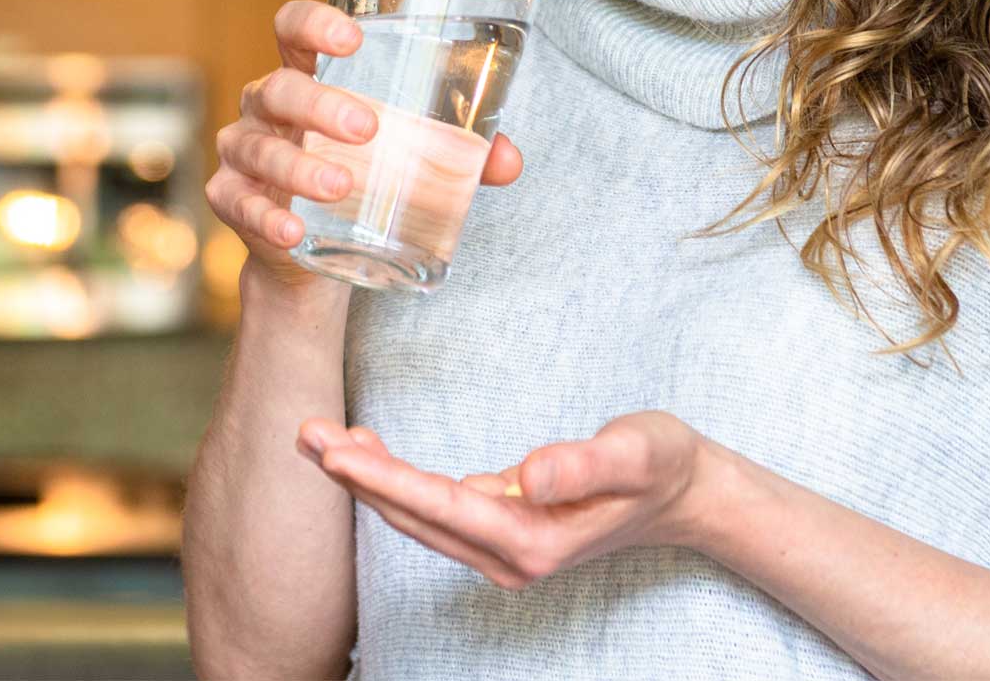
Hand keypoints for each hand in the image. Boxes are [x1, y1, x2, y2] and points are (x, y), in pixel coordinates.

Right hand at [206, 0, 524, 291]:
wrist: (316, 249)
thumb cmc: (366, 171)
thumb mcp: (408, 152)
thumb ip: (461, 151)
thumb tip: (510, 162)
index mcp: (308, 73)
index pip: (293, 27)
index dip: (314, 23)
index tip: (353, 36)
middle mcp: (267, 104)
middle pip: (280, 88)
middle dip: (322, 104)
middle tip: (368, 128)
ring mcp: (244, 151)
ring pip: (260, 149)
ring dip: (300, 167)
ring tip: (342, 186)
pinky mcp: (232, 201)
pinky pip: (238, 204)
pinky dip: (266, 217)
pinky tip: (293, 230)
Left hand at [293, 410, 706, 589]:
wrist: (685, 492)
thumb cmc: (662, 464)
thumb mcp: (637, 452)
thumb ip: (585, 463)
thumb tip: (529, 475)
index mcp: (533, 539)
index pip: (440, 505)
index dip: (383, 478)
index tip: (334, 454)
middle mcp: (509, 556)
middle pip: (415, 515)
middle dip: (356, 476)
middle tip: (304, 432)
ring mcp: (503, 550)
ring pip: (419, 516)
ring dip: (369, 479)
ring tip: (322, 438)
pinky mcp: (503, 531)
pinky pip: (435, 509)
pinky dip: (397, 482)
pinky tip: (371, 454)